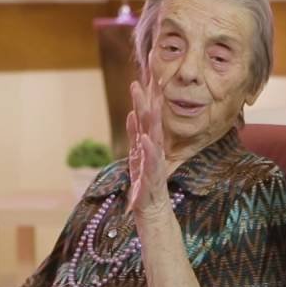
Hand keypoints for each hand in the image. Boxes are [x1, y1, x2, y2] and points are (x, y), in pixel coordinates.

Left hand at [125, 71, 169, 215]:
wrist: (153, 212)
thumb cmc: (145, 184)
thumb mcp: (137, 156)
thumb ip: (135, 135)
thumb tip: (131, 113)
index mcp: (149, 144)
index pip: (148, 117)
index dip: (146, 96)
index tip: (146, 75)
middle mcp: (154, 150)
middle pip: (152, 122)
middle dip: (149, 100)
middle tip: (147, 79)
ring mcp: (154, 163)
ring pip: (153, 137)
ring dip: (150, 120)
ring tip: (146, 102)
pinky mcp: (152, 178)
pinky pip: (151, 162)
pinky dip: (149, 150)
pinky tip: (146, 138)